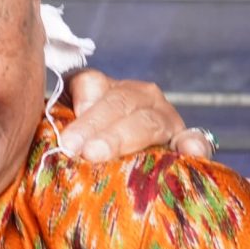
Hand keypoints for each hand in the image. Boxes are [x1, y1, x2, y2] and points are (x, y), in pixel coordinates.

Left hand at [65, 69, 207, 162]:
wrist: (130, 165)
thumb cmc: (86, 146)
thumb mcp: (69, 131)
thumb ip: (58, 124)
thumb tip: (56, 139)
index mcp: (103, 88)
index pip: (89, 82)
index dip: (78, 103)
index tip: (67, 135)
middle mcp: (135, 95)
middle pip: (116, 103)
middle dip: (95, 126)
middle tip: (80, 150)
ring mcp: (163, 115)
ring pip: (146, 121)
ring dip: (125, 136)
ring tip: (102, 153)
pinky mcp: (184, 138)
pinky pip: (193, 138)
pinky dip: (193, 144)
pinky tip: (189, 152)